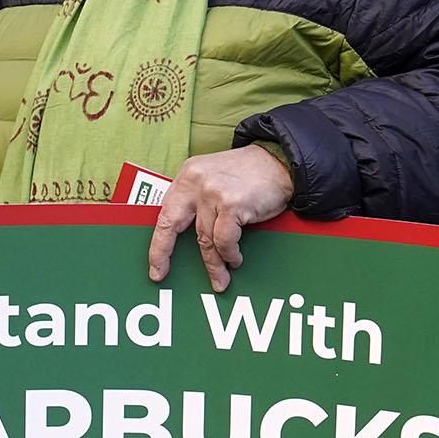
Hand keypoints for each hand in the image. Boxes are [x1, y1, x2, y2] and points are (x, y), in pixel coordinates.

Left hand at [147, 145, 295, 292]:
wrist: (282, 162)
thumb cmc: (250, 174)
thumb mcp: (214, 178)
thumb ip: (196, 199)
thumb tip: (183, 234)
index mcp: (187, 175)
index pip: (164, 212)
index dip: (157, 242)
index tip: (155, 264)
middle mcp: (195, 181)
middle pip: (170, 225)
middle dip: (162, 253)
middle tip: (160, 274)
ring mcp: (213, 192)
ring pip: (204, 239)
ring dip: (213, 262)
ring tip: (220, 276)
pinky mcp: (231, 204)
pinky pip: (224, 240)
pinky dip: (230, 254)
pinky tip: (234, 259)